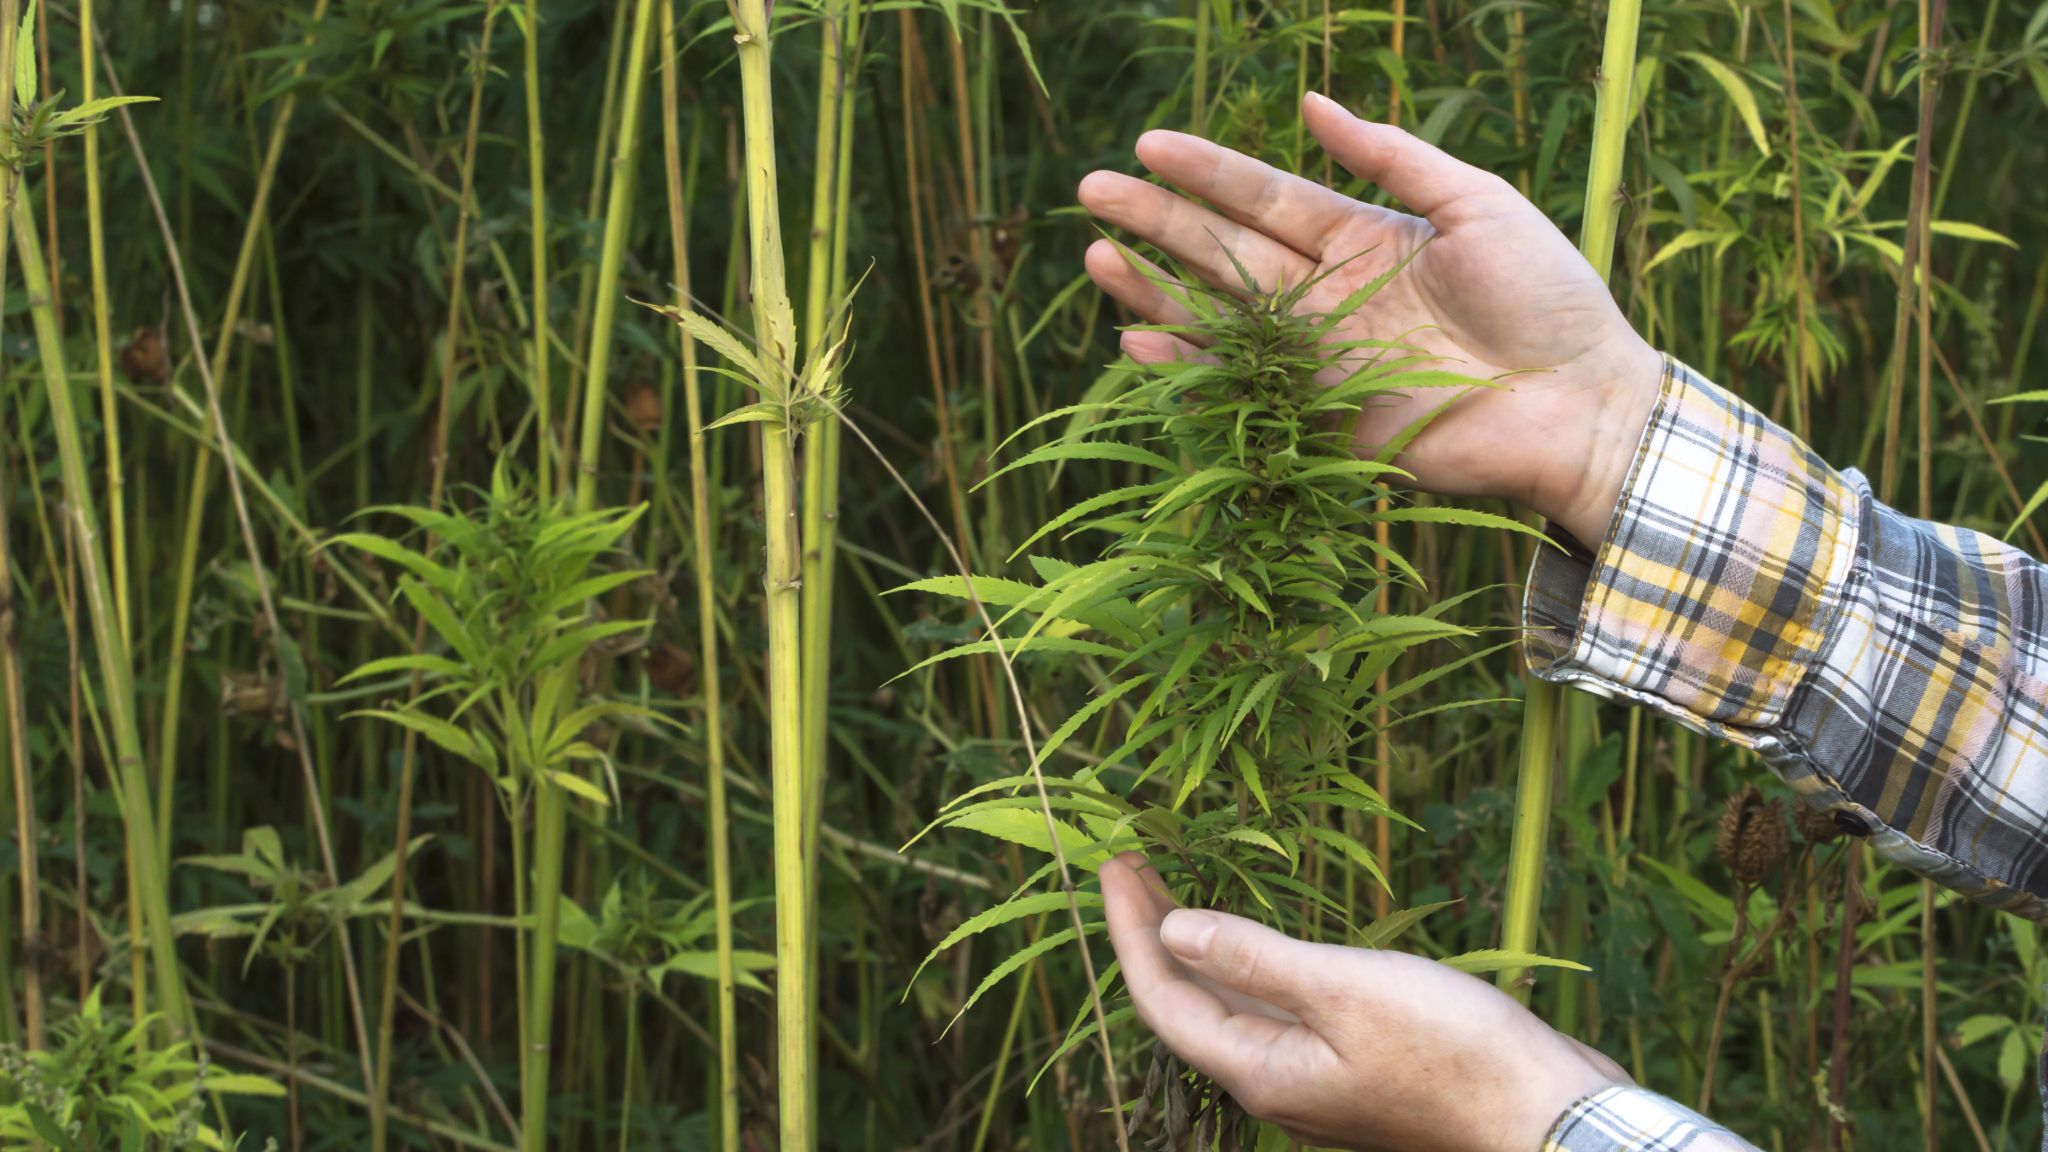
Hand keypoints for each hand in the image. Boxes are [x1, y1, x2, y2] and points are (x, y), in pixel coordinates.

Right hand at [1077, 93, 1663, 548]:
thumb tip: (1311, 102)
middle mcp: (1326, 293)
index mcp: (1361, 237)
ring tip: (1092, 255)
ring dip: (1153, 287)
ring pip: (1217, 314)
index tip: (1149, 143)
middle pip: (1223, 249)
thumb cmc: (1546, 296)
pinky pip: (1239, 386)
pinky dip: (1187, 366)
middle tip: (1091, 188)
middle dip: (1157, 219)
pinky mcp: (1319, 415)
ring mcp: (1317, 356)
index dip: (1207, 170)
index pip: (1264, 196)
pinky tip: (1135, 339)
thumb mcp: (1476, 203)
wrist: (1579, 401)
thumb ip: (1391, 156)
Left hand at [1101, 853, 1626, 1151]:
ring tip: (1179, 890)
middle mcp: (1279, 1083)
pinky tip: (1262, 943)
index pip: (1163, 997)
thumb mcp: (1346, 991)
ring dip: (1203, 947)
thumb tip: (1174, 930)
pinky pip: (1281, 1013)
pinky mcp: (1359, 1068)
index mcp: (1261, 1071)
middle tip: (1133, 864)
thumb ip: (1256, 960)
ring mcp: (1318, 1080)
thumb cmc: (1456, 1056)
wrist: (1551, 1120)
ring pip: (1235, 1010)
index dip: (1132, 929)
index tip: (1112, 862)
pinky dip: (1255, 968)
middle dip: (1155, 932)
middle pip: (1190, 1003)